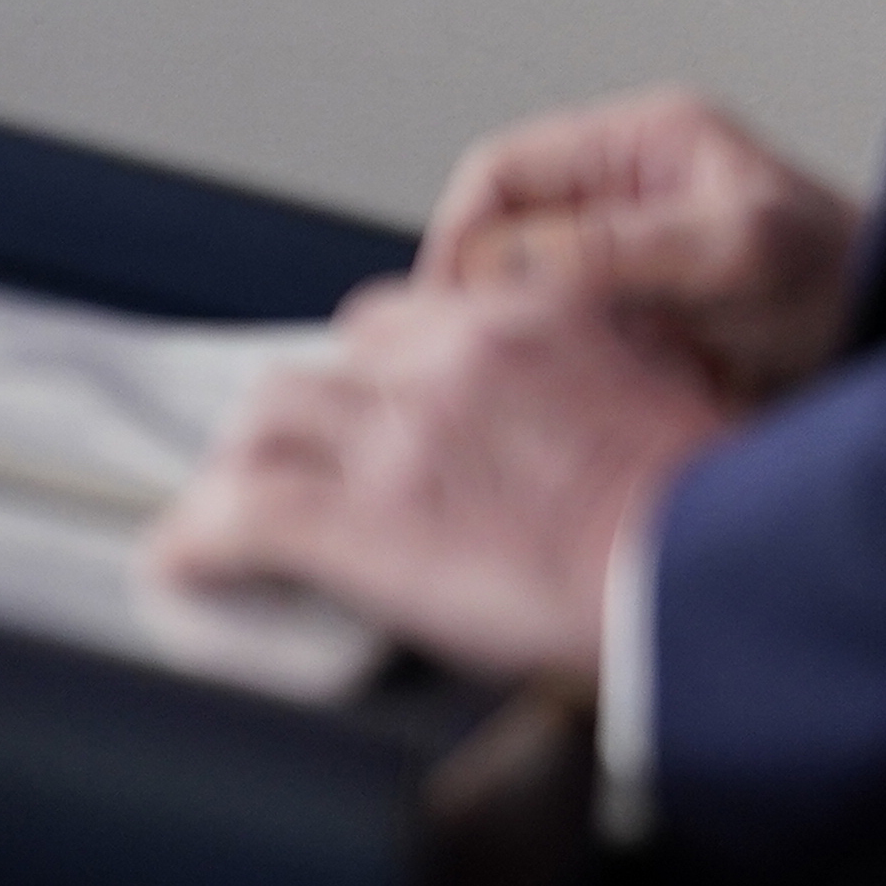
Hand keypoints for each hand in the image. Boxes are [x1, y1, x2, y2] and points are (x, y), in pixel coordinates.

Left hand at [144, 278, 729, 682]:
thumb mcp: (650, 402)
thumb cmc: (703, 509)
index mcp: (521, 317)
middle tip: (291, 468)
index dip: (369, 372)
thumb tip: (564, 433)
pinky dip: (196, 543)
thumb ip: (583, 390)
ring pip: (264, 428)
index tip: (365, 412)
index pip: (399, 319)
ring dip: (242, 474)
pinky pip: (236, 518)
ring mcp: (393, 439)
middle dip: (299, 419)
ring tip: (227, 517)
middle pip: (322, 369)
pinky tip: (181, 567)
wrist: (705, 569)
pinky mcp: (356, 523)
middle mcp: (444, 359)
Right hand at [423, 87, 864, 406]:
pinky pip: (561, 353)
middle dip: (483, 302)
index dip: (462, 241)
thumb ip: (622, 248)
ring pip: (524, 303)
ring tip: (529, 394)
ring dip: (519, 349)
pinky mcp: (640, 333)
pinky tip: (574, 413)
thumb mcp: (738, 252)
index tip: (450, 314)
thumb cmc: (851, 284)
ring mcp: (633, 267)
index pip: (502, 173)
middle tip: (473, 365)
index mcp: (646, 146)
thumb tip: (504, 265)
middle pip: (501, 238)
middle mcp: (630, 198)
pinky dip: (555, 382)